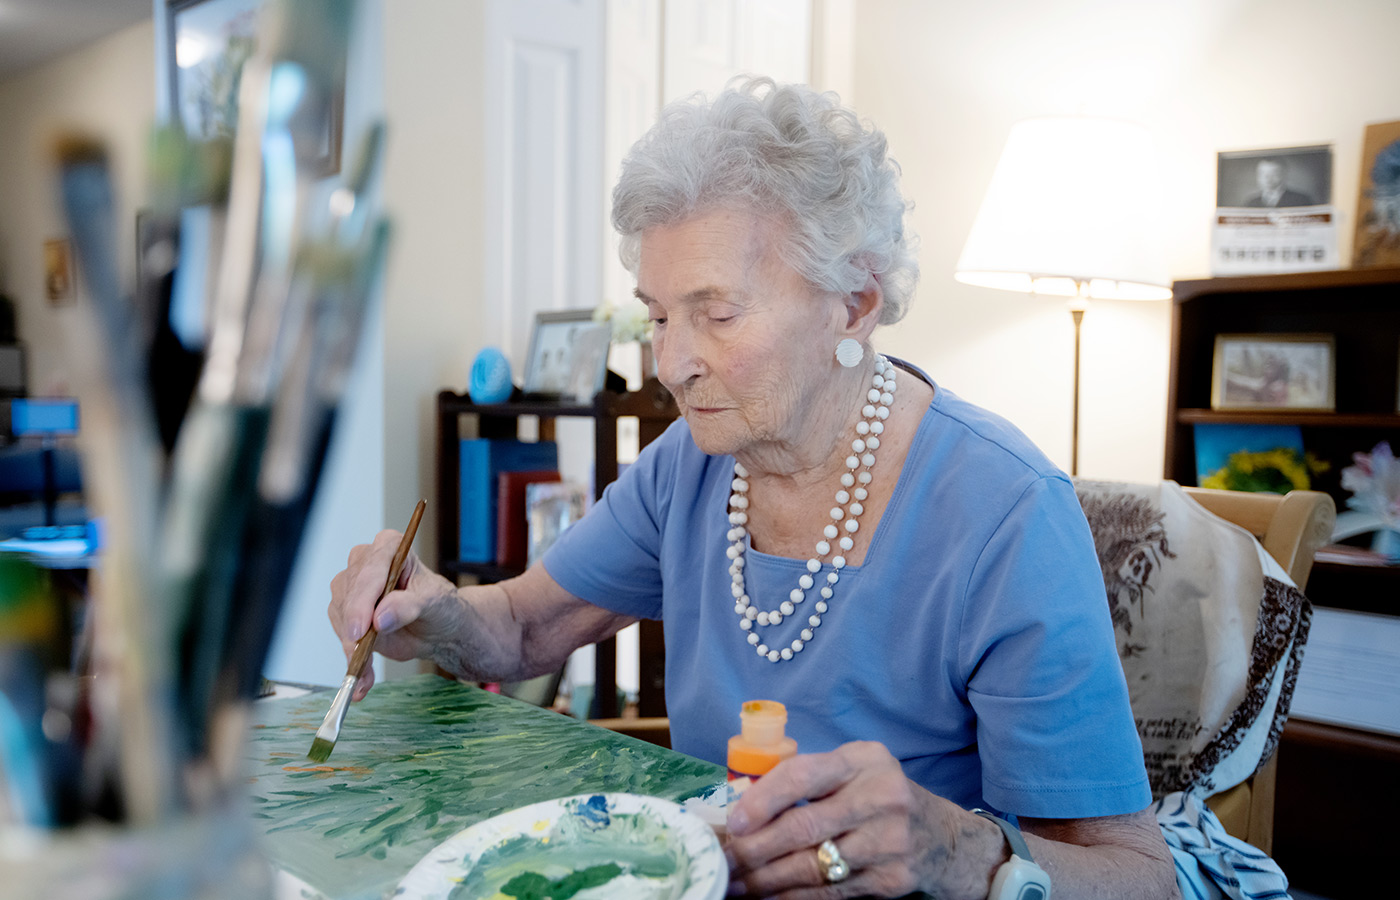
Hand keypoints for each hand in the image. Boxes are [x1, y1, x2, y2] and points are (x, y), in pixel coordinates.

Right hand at [327, 529, 462, 698]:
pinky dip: (353, 659)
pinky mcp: (346, 614)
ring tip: (366, 671)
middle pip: (349, 592)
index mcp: (390, 547)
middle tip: (360, 653)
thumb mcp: (434, 602)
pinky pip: (343, 636)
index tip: (361, 628)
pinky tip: (362, 678)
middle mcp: (366, 563)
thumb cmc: (440, 606)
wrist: (438, 629)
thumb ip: (408, 606)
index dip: (363, 599)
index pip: (370, 569)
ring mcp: (353, 588)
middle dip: (354, 626)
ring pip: (340, 616)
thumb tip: (380, 618)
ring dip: (352, 648)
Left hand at [724, 741, 972, 898]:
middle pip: (804, 826)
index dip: (763, 800)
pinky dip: (794, 898)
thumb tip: (744, 807)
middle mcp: (880, 797)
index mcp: (863, 761)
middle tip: (724, 861)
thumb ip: (809, 779)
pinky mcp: (892, 879)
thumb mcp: (854, 770)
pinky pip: (830, 893)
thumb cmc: (880, 797)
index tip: (735, 823)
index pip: (803, 776)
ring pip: (813, 866)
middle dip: (755, 848)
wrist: (943, 837)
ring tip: (736, 884)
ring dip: (766, 880)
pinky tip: (769, 897)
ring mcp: (889, 841)